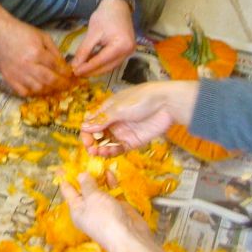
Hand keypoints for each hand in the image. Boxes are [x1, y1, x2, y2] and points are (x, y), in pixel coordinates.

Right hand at [0, 17, 71, 95]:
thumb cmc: (21, 32)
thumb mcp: (42, 36)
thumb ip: (54, 51)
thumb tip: (64, 65)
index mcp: (37, 52)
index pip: (57, 67)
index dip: (66, 73)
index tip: (71, 76)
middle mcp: (27, 65)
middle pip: (49, 80)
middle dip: (62, 84)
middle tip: (67, 85)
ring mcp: (17, 73)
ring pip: (38, 89)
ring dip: (49, 90)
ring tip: (54, 87)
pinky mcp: (8, 78)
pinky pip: (23, 92)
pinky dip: (33, 93)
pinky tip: (38, 88)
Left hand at [58, 172, 153, 251]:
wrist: (128, 236)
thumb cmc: (104, 217)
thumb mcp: (91, 198)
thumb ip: (87, 184)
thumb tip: (81, 175)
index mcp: (77, 210)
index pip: (68, 192)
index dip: (64, 178)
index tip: (61, 167)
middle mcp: (89, 209)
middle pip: (84, 189)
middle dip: (83, 176)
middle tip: (82, 160)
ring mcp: (104, 208)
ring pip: (99, 190)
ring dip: (98, 177)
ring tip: (97, 163)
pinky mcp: (118, 207)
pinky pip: (112, 192)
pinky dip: (111, 183)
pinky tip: (109, 172)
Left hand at [70, 0, 136, 77]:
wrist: (117, 4)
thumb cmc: (105, 15)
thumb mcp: (92, 33)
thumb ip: (84, 50)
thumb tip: (75, 65)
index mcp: (121, 46)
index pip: (101, 61)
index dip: (87, 68)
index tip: (74, 72)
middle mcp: (128, 51)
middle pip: (107, 67)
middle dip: (91, 71)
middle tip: (76, 73)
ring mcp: (129, 52)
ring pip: (110, 66)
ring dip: (96, 69)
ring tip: (82, 70)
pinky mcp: (126, 50)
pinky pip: (113, 61)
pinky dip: (102, 63)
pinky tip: (91, 63)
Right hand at [79, 80, 198, 155]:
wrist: (166, 104)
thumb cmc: (141, 99)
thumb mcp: (118, 108)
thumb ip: (102, 120)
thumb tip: (84, 127)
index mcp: (108, 109)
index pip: (92, 122)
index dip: (87, 131)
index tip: (86, 139)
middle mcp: (114, 121)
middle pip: (98, 135)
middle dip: (93, 142)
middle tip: (90, 148)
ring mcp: (123, 132)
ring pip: (108, 143)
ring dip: (101, 149)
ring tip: (98, 152)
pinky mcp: (133, 141)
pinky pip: (119, 148)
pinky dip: (112, 151)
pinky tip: (108, 152)